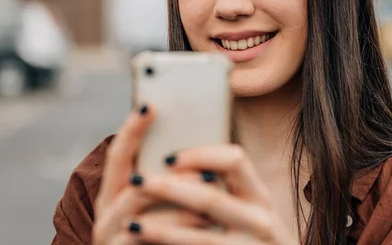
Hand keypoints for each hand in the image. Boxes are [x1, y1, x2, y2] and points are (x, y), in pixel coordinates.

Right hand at [92, 105, 210, 244]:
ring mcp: (109, 235)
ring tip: (205, 189)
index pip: (119, 155)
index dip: (132, 129)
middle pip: (129, 178)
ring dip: (174, 195)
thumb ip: (167, 185)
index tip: (150, 105)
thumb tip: (196, 158)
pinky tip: (201, 220)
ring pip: (136, 205)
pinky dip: (173, 225)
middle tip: (193, 162)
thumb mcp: (159, 209)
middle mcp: (105, 213)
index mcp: (114, 195)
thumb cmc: (161, 238)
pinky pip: (143, 235)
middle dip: (164, 168)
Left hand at [124, 144, 298, 244]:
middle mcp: (260, 221)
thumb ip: (228, 191)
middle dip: (167, 187)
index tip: (168, 156)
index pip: (235, 160)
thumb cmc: (254, 240)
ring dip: (162, 230)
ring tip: (131, 224)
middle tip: (136, 180)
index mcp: (260, 197)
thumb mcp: (252, 213)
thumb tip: (175, 163)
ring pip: (201, 237)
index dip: (201, 154)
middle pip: (210, 197)